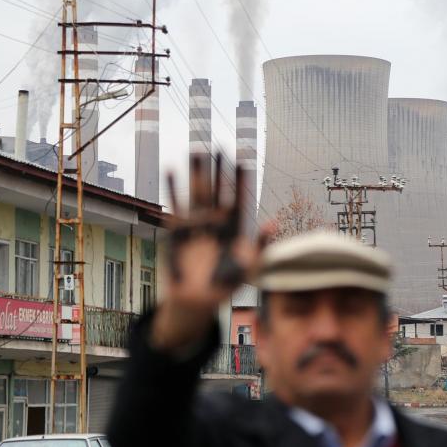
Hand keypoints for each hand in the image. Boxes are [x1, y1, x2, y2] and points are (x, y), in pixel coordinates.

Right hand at [152, 154, 270, 348]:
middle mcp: (216, 222)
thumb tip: (274, 222)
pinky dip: (173, 189)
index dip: (241, 181)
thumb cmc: (226, 285)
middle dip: (219, 171)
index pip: (239, 199)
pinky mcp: (179, 231)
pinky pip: (176, 207)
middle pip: (218, 191)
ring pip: (198, 194)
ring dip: (197, 174)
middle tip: (220, 147)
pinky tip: (171, 170)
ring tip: (197, 151)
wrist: (198, 299)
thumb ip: (260, 245)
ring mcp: (197, 225)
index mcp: (234, 229)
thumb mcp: (248, 267)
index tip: (243, 161)